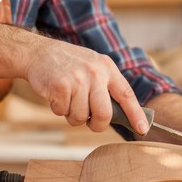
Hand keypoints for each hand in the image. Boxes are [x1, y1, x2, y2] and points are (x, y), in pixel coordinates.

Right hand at [24, 37, 148, 134]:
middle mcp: (95, 73)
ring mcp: (77, 79)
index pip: (126, 94)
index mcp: (107, 68)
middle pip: (104, 114)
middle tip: (91, 123)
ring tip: (68, 100)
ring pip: (80, 117)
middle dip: (97, 125)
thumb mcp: (95, 67)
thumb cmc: (70, 65)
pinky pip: (63, 112)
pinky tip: (56, 95)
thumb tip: (123, 115)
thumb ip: (108, 87)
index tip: (143, 129)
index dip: (136, 114)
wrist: (39, 52)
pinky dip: (58, 109)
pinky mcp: (60, 86)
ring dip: (73, 115)